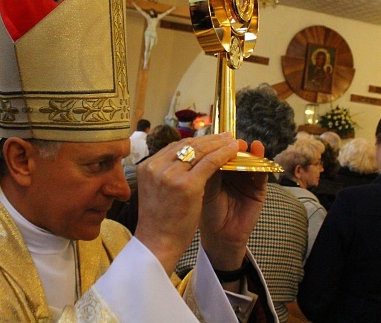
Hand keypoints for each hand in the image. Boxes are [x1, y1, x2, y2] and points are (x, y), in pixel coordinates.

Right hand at [134, 133, 238, 275]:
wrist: (157, 245)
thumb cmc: (158, 223)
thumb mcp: (155, 191)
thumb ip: (165, 175)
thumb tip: (182, 163)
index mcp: (146, 167)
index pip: (174, 147)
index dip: (194, 142)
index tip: (208, 139)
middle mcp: (156, 167)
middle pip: (187, 145)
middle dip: (208, 139)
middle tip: (224, 135)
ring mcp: (171, 174)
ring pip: (200, 151)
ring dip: (218, 144)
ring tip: (232, 141)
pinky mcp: (187, 184)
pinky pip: (210, 162)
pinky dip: (224, 154)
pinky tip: (234, 152)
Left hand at [198, 140, 267, 270]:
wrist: (219, 236)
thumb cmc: (205, 213)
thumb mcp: (200, 189)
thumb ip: (202, 170)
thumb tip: (199, 147)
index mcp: (214, 169)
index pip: (216, 151)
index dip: (214, 143)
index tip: (212, 135)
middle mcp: (231, 171)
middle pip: (232, 152)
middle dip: (230, 145)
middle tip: (228, 138)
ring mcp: (246, 178)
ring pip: (248, 159)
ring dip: (247, 150)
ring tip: (243, 144)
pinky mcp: (259, 188)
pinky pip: (262, 172)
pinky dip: (262, 162)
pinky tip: (258, 152)